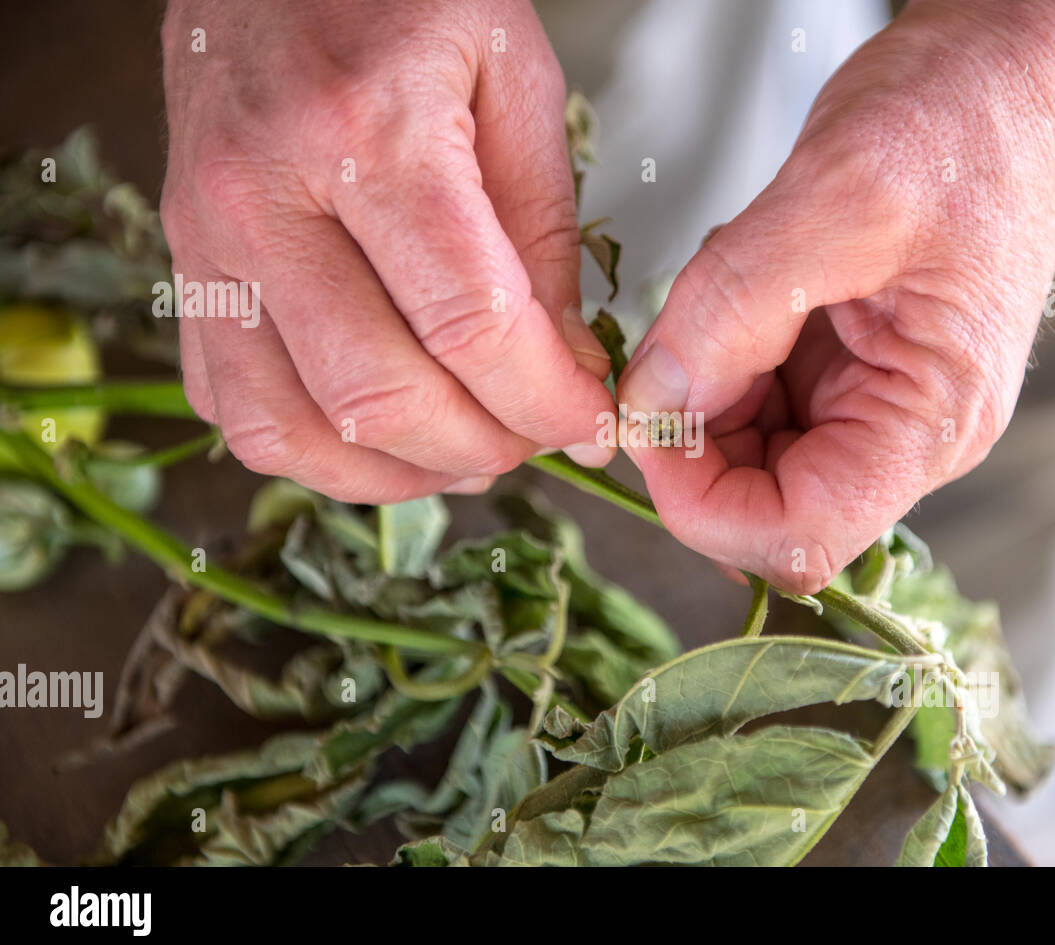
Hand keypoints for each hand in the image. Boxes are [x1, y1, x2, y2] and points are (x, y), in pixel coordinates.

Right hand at [160, 0, 614, 502]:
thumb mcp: (515, 81)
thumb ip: (543, 233)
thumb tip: (560, 368)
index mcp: (367, 130)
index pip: (469, 325)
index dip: (545, 401)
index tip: (590, 422)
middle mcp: (265, 195)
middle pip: (379, 395)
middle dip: (484, 447)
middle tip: (536, 436)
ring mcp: (207, 240)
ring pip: (291, 428)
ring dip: (396, 474)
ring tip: (465, 452)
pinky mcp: (184, 268)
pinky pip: (234, 408)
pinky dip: (316, 451)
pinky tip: (382, 431)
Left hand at [618, 0, 1054, 592]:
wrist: (1012, 68)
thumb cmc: (968, 122)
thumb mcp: (839, 200)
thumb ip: (732, 311)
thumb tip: (651, 402)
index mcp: (930, 421)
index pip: (800, 534)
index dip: (702, 505)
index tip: (645, 425)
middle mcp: (904, 433)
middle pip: (762, 503)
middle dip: (692, 438)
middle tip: (668, 341)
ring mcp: (872, 404)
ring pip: (745, 455)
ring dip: (700, 389)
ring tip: (725, 286)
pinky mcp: (844, 370)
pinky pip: (751, 401)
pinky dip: (716, 356)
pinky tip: (739, 283)